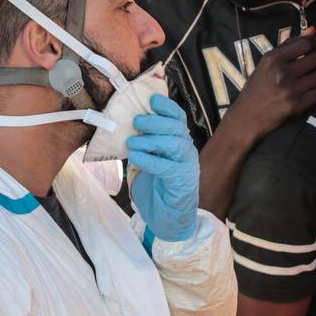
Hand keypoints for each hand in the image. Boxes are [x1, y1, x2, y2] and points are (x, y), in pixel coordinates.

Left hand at [127, 94, 199, 241]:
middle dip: (156, 121)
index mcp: (180, 141)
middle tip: (136, 121)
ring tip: (131, 141)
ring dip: (150, 140)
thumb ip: (145, 141)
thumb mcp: (151, 158)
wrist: (169, 216)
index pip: (178, 117)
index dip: (167, 106)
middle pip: (176, 128)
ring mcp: (187, 166)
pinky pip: (166, 167)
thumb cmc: (157, 185)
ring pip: (173, 144)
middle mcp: (187, 150)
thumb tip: (128, 123)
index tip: (152, 99)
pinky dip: (150, 160)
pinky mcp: (182, 181)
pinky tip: (136, 157)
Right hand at [221, 30, 315, 144]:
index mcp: (272, 59)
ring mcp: (289, 89)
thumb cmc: (257, 88)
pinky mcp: (295, 105)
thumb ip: (289, 46)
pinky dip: (315, 93)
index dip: (315, 43)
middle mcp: (281, 72)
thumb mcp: (267, 64)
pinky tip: (306, 93)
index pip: (305, 43)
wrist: (246, 117)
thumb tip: (312, 29)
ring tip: (309, 79)